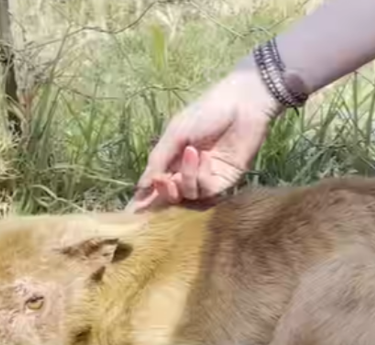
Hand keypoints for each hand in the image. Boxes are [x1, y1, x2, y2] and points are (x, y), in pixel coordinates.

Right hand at [127, 67, 282, 212]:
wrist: (242, 104)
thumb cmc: (207, 112)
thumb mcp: (175, 134)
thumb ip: (158, 160)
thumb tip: (140, 187)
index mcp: (173, 158)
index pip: (156, 184)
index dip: (145, 198)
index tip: (132, 211)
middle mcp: (188, 171)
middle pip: (171, 196)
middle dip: (164, 192)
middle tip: (163, 180)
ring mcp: (207, 177)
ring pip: (189, 196)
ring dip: (185, 178)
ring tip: (191, 152)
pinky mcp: (226, 180)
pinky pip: (207, 190)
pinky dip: (202, 175)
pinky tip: (205, 156)